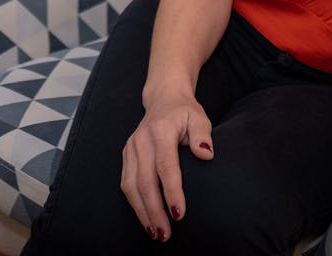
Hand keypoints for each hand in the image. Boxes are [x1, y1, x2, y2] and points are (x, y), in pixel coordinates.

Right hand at [120, 94, 213, 241]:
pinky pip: (125, 183)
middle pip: (144, 181)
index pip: (165, 166)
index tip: (179, 214)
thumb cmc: (185, 111)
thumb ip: (203, 136)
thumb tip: (206, 155)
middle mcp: (142, 139)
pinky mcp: (126, 154)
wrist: (164, 98)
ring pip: (130, 186)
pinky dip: (134, 203)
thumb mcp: (199, 117)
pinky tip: (144, 217)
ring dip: (141, 212)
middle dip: (154, 210)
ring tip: (155, 232)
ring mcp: (131, 147)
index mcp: (161, 130)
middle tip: (165, 233)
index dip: (172, 192)